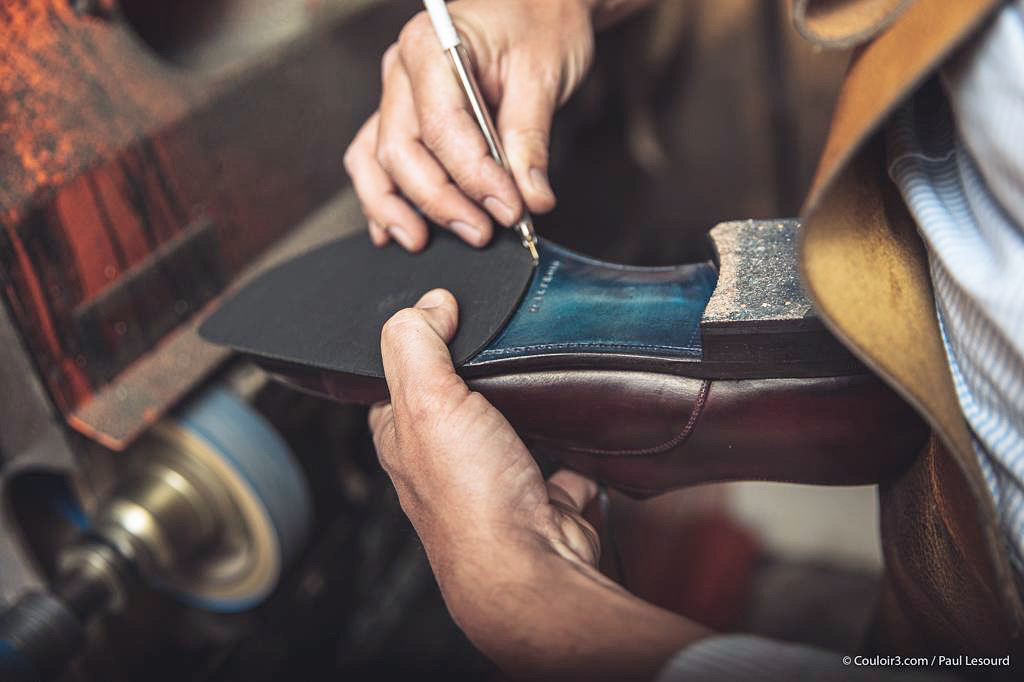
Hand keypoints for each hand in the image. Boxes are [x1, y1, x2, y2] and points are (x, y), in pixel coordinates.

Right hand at [344, 0, 597, 250]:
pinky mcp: (403, 116)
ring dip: (399, 206)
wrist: (536, 6)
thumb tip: (530, 199)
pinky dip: (382, 196)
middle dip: (440, 201)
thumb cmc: (538, 27)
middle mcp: (402, 70)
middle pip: (402, 150)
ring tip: (422, 242)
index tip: (509, 210)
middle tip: (481, 232)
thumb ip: (530, 140)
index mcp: (433, 47)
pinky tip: (393, 229)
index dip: (474, 177)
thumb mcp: (543, 77)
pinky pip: (375, 159)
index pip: (443, 127)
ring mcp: (397, 94)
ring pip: (379, 160)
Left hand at [368, 288, 600, 573]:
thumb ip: (417, 342)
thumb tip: (428, 302)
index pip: (392, 381)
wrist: (533, 564)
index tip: (439, 310)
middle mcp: (442, 463)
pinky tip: (578, 424)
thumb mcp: (427, 400)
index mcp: (402, 439)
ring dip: (522, 405)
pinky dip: (569, 448)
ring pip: (505, 429)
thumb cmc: (472, 498)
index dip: (412, 344)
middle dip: (475, 372)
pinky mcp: (539, 498)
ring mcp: (491, 482)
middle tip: (499, 334)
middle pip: (453, 403)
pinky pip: (557, 463)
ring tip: (539, 367)